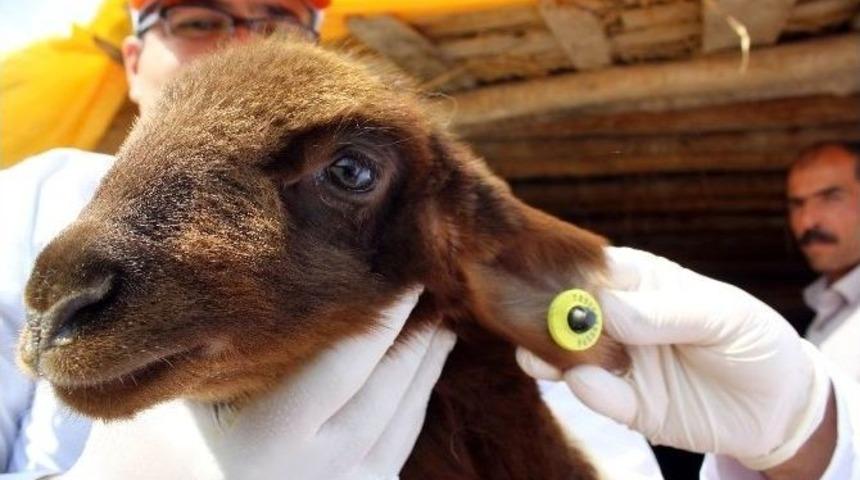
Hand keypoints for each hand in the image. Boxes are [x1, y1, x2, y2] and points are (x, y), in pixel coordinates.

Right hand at [61, 287, 455, 479]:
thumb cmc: (202, 451)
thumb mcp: (206, 402)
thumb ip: (230, 355)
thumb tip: (249, 281)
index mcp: (274, 439)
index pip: (344, 365)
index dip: (381, 317)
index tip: (405, 276)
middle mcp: (320, 468)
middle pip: (387, 387)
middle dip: (415, 334)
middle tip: (432, 286)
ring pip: (406, 412)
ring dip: (428, 362)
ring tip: (441, 319)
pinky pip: (406, 436)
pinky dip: (421, 395)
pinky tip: (429, 364)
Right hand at [517, 247, 831, 471]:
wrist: (779, 405)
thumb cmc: (751, 338)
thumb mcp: (722, 314)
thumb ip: (665, 312)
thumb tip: (606, 309)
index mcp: (638, 281)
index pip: (589, 268)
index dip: (562, 271)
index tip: (540, 279)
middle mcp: (617, 319)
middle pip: (564, 311)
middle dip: (543, 314)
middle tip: (533, 322)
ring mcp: (617, 361)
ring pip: (565, 354)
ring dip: (549, 353)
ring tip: (547, 356)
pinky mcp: (625, 404)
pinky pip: (595, 396)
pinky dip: (585, 390)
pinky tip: (585, 382)